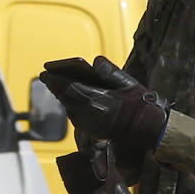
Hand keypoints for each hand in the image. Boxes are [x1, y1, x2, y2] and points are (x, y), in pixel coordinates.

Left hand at [41, 56, 169, 151]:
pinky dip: (71, 107)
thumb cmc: (139, 103)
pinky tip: (69, 99)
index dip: (56, 81)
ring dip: (62, 97)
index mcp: (100, 101)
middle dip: (55, 88)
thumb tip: (95, 61)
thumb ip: (110, 72)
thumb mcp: (128, 83)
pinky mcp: (92, 132)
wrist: (149, 129)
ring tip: (55, 85)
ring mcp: (91, 125)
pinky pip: (76, 117)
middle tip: (46, 77)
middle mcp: (92, 115)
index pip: (71, 89)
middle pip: (66, 99)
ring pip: (69, 109)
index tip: (45, 73)